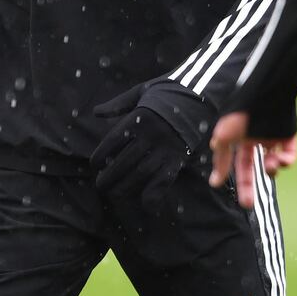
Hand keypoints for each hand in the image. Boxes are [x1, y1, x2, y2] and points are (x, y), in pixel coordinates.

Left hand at [91, 84, 191, 210]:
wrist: (200, 94)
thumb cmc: (168, 91)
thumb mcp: (141, 91)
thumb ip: (118, 104)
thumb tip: (96, 112)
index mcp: (138, 118)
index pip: (113, 142)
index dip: (101, 156)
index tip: (96, 165)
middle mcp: (150, 135)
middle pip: (124, 162)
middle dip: (109, 177)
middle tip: (101, 185)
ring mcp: (165, 148)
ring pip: (140, 173)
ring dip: (125, 187)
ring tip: (115, 194)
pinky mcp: (179, 157)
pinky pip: (164, 179)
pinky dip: (155, 194)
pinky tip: (146, 203)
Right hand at [209, 112, 296, 208]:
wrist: (267, 94)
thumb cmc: (243, 114)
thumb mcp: (225, 136)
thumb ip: (221, 158)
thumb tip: (215, 181)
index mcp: (241, 137)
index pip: (238, 163)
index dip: (234, 177)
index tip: (230, 192)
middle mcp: (257, 138)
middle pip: (254, 167)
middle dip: (249, 186)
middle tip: (246, 204)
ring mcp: (274, 137)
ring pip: (273, 163)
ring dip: (271, 169)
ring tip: (271, 165)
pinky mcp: (289, 135)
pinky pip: (290, 155)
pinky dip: (287, 162)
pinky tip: (282, 161)